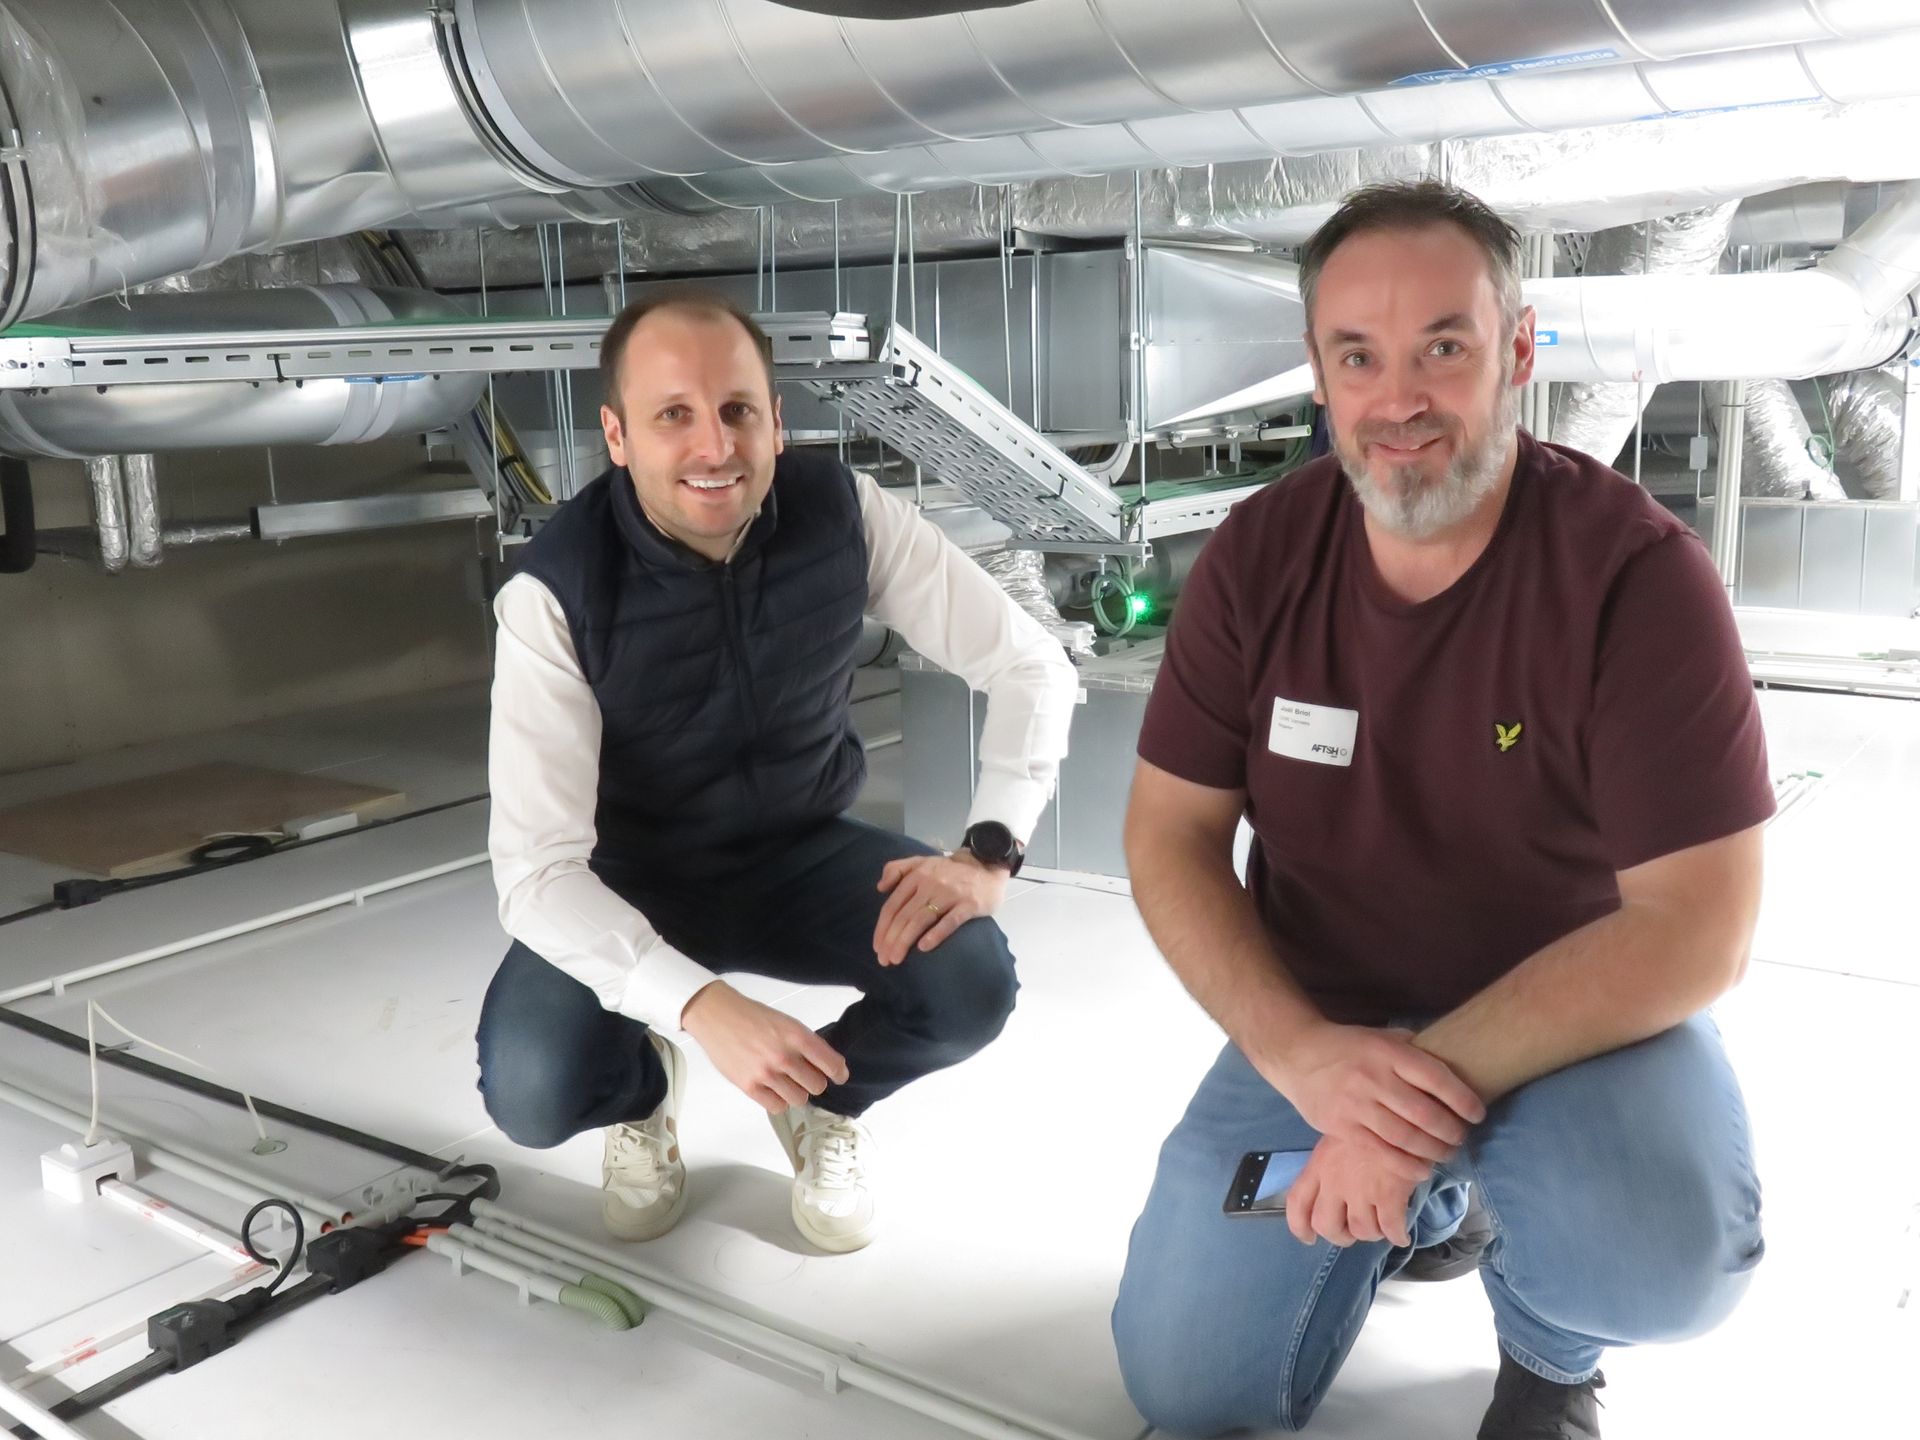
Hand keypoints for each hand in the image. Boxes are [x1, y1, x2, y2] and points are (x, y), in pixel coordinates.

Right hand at [680, 982, 849, 1112]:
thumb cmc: (753, 1016)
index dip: (839, 1073)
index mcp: (797, 1036)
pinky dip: (779, 1100)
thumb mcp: (787, 1022)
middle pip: (817, 1086)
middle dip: (814, 1081)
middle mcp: (784, 1056)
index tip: (839, 1076)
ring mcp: (766, 1074)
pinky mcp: (749, 1086)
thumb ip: (806, 1043)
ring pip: (799, 1099)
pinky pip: (777, 1106)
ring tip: (786, 1082)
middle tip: (804, 1075)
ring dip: (796, 1092)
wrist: (717, 1016)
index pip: (831, 1064)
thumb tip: (825, 1065)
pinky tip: (773, 1089)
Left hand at [872, 852, 1008, 965]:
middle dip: (891, 940)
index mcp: (916, 875)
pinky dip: (935, 935)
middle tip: (885, 960)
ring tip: (897, 959)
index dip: (882, 928)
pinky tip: (923, 948)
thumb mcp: (921, 861)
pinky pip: (949, 921)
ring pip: (921, 919)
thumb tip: (880, 888)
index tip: (877, 947)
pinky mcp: (968, 905)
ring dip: (905, 941)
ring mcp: (950, 894)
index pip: (893, 905)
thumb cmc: (949, 870)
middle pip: (904, 915)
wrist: (986, 864)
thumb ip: (897, 869)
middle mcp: (930, 884)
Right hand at [1257, 1022, 1485, 1162]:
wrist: (1297, 1055)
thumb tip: (1451, 1061)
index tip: (1477, 1113)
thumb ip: (1411, 1049)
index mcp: (1388, 1052)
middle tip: (1462, 1137)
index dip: (1463, 1099)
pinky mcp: (1342, 1127)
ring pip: (1405, 1137)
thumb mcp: (1380, 1037)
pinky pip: (1381, 1152)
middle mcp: (1373, 1078)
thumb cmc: (1347, 1046)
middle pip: (1425, 1113)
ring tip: (1447, 1154)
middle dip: (1452, 1131)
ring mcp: (1356, 1104)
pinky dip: (1407, 1165)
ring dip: (1433, 1151)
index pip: (1436, 1078)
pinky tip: (1422, 1169)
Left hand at [1285, 1132, 1424, 1248]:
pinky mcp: (1389, 1195)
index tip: (1309, 1238)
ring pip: (1361, 1231)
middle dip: (1341, 1236)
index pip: (1297, 1203)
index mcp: (1319, 1164)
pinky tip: (1402, 1233)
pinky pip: (1390, 1230)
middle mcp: (1334, 1180)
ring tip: (1381, 1224)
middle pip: (1326, 1225)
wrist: (1401, 1110)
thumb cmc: (1372, 1119)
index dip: (1300, 1226)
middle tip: (1354, 1231)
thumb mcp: (1341, 1134)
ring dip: (1372, 1233)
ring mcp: (1361, 1190)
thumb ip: (1333, 1161)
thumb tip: (1335, 1189)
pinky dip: (1398, 1236)